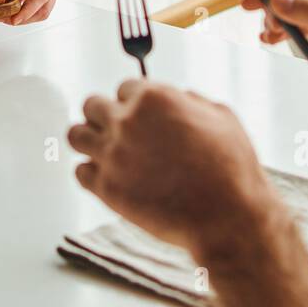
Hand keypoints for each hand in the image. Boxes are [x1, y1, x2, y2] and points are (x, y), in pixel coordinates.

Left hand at [68, 80, 274, 252]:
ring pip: (76, 135)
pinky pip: (80, 172)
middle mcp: (127, 122)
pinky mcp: (106, 188)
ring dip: (89, 141)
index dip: (134, 103)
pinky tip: (110, 178)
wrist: (226, 218)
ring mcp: (113, 155)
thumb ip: (193, 101)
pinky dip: (91, 174)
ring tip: (106, 152)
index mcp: (154, 98)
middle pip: (92, 106)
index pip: (123, 88)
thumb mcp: (222, 119)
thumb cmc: (231, 169)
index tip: (140, 117)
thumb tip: (181, 96)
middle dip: (105, 117)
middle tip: (119, 133)